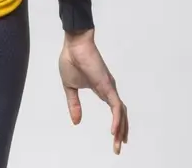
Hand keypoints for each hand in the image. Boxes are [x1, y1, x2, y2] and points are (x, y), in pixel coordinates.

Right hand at [58, 29, 128, 154]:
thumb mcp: (70, 86)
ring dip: (121, 129)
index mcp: (101, 89)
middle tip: (119, 148)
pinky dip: (117, 119)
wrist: (74, 43)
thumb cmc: (72, 59)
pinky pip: (116, 106)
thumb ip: (74, 104)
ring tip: (118, 144)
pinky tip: (114, 131)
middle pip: (121, 114)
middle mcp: (109, 90)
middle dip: (121, 132)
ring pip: (121, 112)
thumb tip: (76, 122)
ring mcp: (109, 87)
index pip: (114, 111)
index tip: (115, 140)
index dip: (116, 125)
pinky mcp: (107, 85)